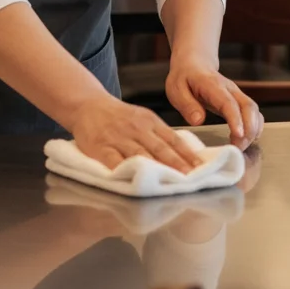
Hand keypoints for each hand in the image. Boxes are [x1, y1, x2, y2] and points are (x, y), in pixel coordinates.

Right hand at [70, 93, 204, 172]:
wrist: (89, 106)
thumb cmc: (120, 117)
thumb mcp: (143, 119)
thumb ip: (160, 135)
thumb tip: (185, 154)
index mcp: (150, 121)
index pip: (173, 139)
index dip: (187, 154)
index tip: (200, 168)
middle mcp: (137, 129)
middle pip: (160, 148)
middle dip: (177, 164)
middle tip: (190, 178)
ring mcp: (119, 138)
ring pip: (141, 155)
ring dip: (156, 169)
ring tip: (169, 182)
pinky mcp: (101, 147)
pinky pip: (114, 161)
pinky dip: (125, 170)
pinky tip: (134, 179)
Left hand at [165, 56, 263, 149]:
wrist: (193, 64)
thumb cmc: (184, 78)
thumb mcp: (176, 89)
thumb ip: (187, 105)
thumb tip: (198, 120)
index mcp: (212, 85)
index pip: (228, 103)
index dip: (235, 119)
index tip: (238, 135)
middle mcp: (230, 89)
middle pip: (248, 107)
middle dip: (248, 130)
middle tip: (238, 148)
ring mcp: (237, 94)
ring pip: (254, 110)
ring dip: (252, 130)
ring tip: (240, 147)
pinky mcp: (239, 100)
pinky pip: (253, 113)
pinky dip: (254, 127)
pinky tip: (246, 139)